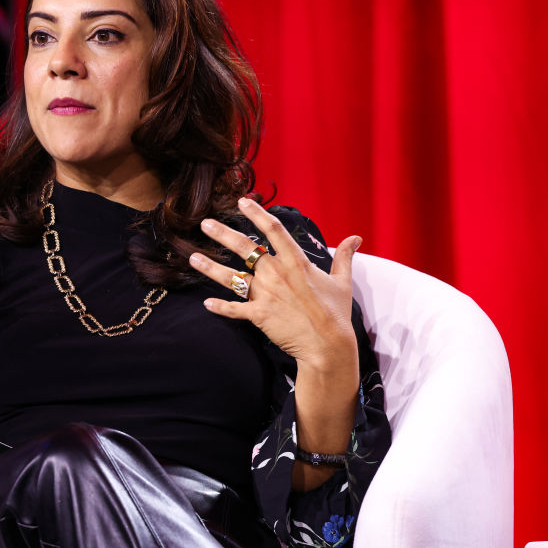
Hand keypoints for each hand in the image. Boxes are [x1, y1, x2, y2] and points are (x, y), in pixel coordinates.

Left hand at [188, 197, 360, 374]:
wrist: (328, 345)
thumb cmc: (336, 313)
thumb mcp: (342, 282)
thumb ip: (344, 257)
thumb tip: (355, 238)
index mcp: (296, 262)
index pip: (274, 230)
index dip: (257, 213)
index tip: (242, 201)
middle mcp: (276, 273)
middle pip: (244, 248)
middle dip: (222, 233)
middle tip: (204, 223)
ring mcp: (265, 294)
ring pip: (231, 276)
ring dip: (210, 267)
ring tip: (192, 257)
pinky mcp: (259, 315)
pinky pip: (234, 309)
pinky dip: (220, 307)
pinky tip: (206, 303)